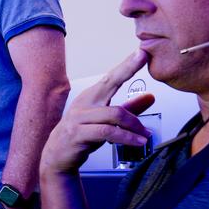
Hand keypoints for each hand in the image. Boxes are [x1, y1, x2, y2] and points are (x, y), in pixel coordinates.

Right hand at [40, 49, 155, 176]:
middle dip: (127, 69)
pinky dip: (126, 137)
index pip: (112, 77)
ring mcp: (80, 117)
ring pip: (114, 114)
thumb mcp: (107, 120)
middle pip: (110, 82)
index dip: (127, 64)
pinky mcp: (78, 134)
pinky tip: (137, 142)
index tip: (142, 52)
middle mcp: (85, 103)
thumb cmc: (82, 135)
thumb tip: (151, 96)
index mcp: (91, 96)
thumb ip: (129, 109)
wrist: (56, 156)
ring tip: (145, 135)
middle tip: (144, 59)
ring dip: (134, 125)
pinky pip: (107, 132)